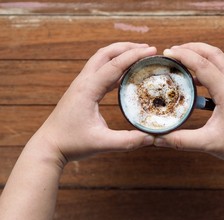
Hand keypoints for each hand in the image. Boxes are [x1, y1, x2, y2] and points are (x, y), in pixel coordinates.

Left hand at [31, 42, 156, 164]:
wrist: (49, 145)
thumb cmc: (71, 143)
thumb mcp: (102, 143)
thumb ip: (128, 141)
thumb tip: (152, 137)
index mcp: (88, 89)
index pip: (115, 65)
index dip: (135, 55)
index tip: (152, 50)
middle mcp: (83, 82)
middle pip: (106, 53)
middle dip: (127, 47)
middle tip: (147, 49)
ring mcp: (81, 85)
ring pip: (101, 59)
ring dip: (119, 54)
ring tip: (138, 55)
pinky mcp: (82, 90)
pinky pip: (100, 71)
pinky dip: (114, 67)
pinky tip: (125, 73)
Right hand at [154, 43, 223, 168]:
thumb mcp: (207, 143)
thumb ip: (180, 140)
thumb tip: (157, 139)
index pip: (202, 64)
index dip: (183, 55)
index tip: (166, 52)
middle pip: (214, 53)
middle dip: (192, 47)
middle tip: (173, 50)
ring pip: (221, 59)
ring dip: (202, 54)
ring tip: (184, 59)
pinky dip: (210, 67)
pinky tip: (198, 79)